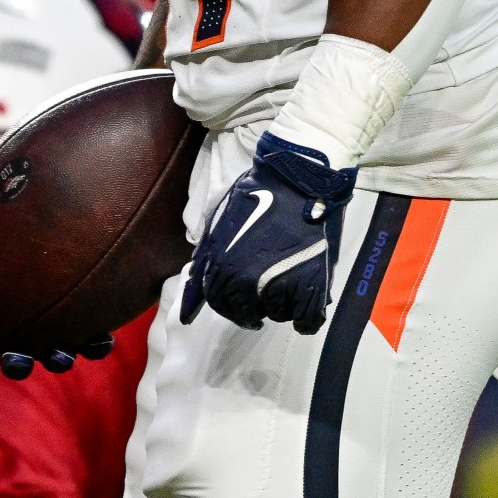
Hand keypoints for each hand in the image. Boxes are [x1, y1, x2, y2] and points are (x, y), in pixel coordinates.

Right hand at [0, 230, 115, 379]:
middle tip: (15, 360)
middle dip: (15, 364)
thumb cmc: (13, 224)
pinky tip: (103, 338)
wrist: (69, 213)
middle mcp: (24, 327)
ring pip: (55, 355)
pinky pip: (94, 340)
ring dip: (57, 360)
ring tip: (62, 354)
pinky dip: (97, 344)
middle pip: (14, 358)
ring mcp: (57, 327)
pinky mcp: (89, 321)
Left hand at [180, 133, 355, 333]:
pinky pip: (306, 319)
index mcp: (221, 269)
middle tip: (269, 288)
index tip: (246, 299)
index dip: (234, 302)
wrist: (298, 178)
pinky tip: (307, 301)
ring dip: (282, 304)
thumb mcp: (219, 227)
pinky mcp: (309, 286)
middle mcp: (245, 283)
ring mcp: (278, 286)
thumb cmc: (258, 194)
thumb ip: (204, 264)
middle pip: (248, 314)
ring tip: (290, 278)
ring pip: (277, 314)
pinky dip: (307, 316)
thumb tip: (188, 306)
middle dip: (256, 306)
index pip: (220, 304)